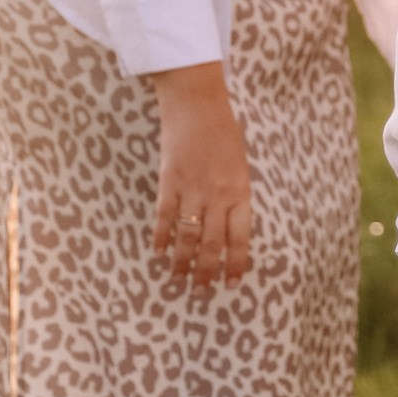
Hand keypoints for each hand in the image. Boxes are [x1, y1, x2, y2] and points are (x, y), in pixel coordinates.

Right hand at [150, 62, 252, 288]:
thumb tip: (231, 226)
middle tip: (202, 292)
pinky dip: (161, 237)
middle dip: (207, 271)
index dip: (235, 263)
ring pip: (187, 237)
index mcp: (240, 191)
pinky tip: (157, 253)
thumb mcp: (240, 165)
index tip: (231, 283)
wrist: (197, 104)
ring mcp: (192, 190)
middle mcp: (218, 195)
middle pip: (212, 244)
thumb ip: (236, 195)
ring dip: (182, 262)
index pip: (240, 237)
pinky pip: (164, 217)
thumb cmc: (224, 132)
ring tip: (178, 280)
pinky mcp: (169, 182)